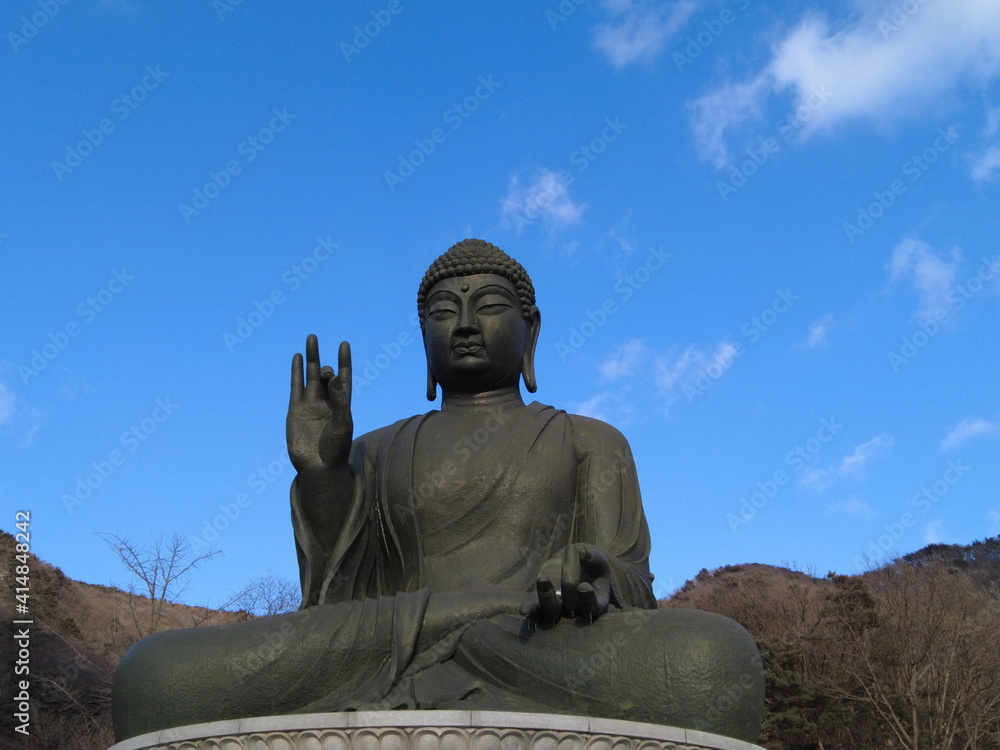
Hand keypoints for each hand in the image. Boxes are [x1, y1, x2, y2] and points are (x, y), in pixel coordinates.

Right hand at [287, 335, 352, 473]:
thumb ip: (340, 400)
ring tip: (312, 339)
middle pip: (327, 375)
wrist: (317, 467)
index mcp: (342, 404)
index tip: (344, 344)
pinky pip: (296, 387)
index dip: (344, 361)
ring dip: (311, 358)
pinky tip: (297, 358)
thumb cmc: (335, 448)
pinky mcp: (296, 410)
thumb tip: (336, 377)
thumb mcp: (342, 423)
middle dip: (326, 364)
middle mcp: (327, 402)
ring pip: (311, 376)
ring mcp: (311, 405)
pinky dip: (296, 372)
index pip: (345, 377)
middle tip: (323, 354)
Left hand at [521, 544, 611, 622]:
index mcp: (596, 604)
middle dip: (568, 587)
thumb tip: (583, 552)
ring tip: (543, 580)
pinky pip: (535, 612)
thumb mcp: (597, 560)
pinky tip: (524, 610)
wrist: (575, 568)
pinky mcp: (542, 606)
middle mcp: (576, 613)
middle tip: (567, 571)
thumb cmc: (590, 565)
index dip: (587, 600)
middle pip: (571, 606)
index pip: (593, 607)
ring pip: (552, 611)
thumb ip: (594, 557)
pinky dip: (530, 611)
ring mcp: (558, 611)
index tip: (583, 587)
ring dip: (547, 598)